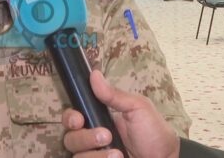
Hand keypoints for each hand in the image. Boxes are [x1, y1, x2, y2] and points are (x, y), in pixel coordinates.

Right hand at [62, 70, 180, 157]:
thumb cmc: (154, 133)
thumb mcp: (137, 108)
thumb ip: (114, 95)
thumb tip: (94, 74)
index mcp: (98, 120)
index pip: (72, 118)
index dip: (69, 118)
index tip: (78, 119)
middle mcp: (92, 139)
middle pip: (69, 137)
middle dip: (84, 137)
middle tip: (105, 136)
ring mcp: (95, 155)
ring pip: (76, 155)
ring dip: (95, 154)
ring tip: (118, 153)